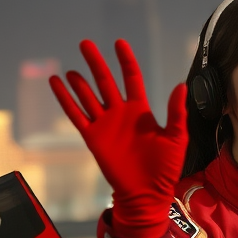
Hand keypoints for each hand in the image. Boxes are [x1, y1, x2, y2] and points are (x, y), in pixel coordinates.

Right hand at [50, 40, 187, 237]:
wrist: (147, 193)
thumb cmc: (165, 168)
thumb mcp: (176, 138)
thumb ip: (176, 113)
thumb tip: (181, 86)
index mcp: (141, 111)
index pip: (131, 78)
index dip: (125, 61)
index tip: (119, 44)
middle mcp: (120, 113)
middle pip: (105, 81)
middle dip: (96, 63)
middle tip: (85, 44)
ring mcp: (105, 124)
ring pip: (88, 96)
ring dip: (79, 82)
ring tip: (71, 69)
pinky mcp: (93, 138)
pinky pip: (76, 115)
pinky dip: (65, 100)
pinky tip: (56, 84)